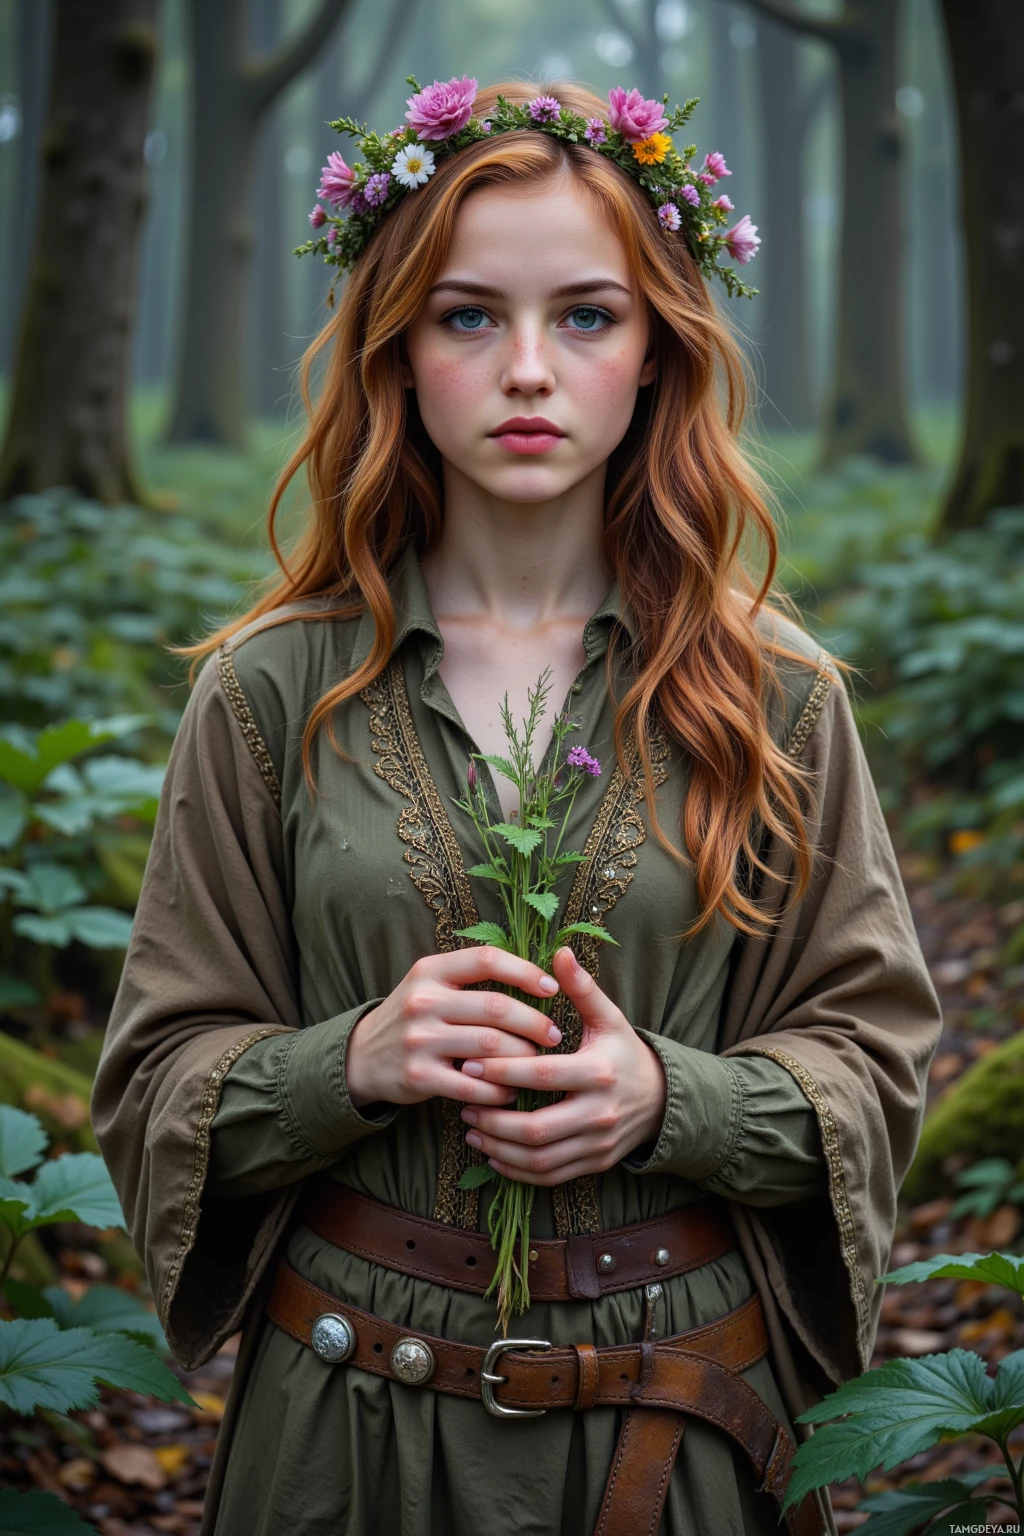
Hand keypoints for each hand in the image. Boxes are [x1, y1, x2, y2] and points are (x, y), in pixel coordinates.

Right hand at [345, 947, 561, 1109]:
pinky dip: (499, 1090)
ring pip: (490, 1047)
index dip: (525, 971)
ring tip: (536, 1063)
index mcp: (430, 971)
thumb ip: (471, 978)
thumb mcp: (431, 984)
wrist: (362, 1057)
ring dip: (522, 1058)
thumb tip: (537, 978)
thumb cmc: (414, 1017)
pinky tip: (510, 1091)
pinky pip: (474, 1085)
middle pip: (495, 1008)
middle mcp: (422, 1001)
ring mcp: (418, 1040)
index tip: (552, 988)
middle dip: (534, 1023)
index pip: (486, 960)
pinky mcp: (419, 1076)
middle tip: (554, 1035)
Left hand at [457, 946, 666, 1184]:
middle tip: (464, 1102)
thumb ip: (582, 988)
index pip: (542, 1076)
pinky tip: (492, 1153)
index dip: (502, 1071)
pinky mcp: (594, 1165)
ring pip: (539, 1158)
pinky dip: (517, 1170)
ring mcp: (597, 1145)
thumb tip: (560, 950)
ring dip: (499, 1147)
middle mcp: (599, 1113)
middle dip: (494, 1118)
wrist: (660, 1100)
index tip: (469, 1062)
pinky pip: (549, 1176)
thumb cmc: (624, 1052)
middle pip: (537, 1128)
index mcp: (599, 1073)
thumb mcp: (609, 1018)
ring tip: (472, 1127)